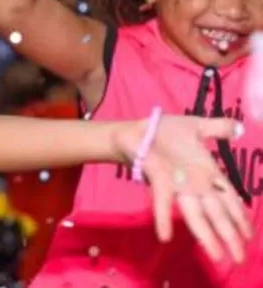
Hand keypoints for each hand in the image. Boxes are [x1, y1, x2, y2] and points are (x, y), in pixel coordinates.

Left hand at [112, 114, 251, 261]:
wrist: (135, 129)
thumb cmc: (165, 131)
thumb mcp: (197, 126)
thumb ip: (218, 128)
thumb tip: (239, 128)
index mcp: (208, 174)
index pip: (229, 199)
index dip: (240, 217)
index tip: (250, 235)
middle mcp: (195, 185)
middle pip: (217, 214)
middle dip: (230, 236)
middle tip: (240, 259)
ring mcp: (178, 185)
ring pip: (196, 214)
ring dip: (206, 236)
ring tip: (216, 257)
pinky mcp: (159, 181)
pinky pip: (162, 202)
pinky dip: (163, 218)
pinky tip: (164, 236)